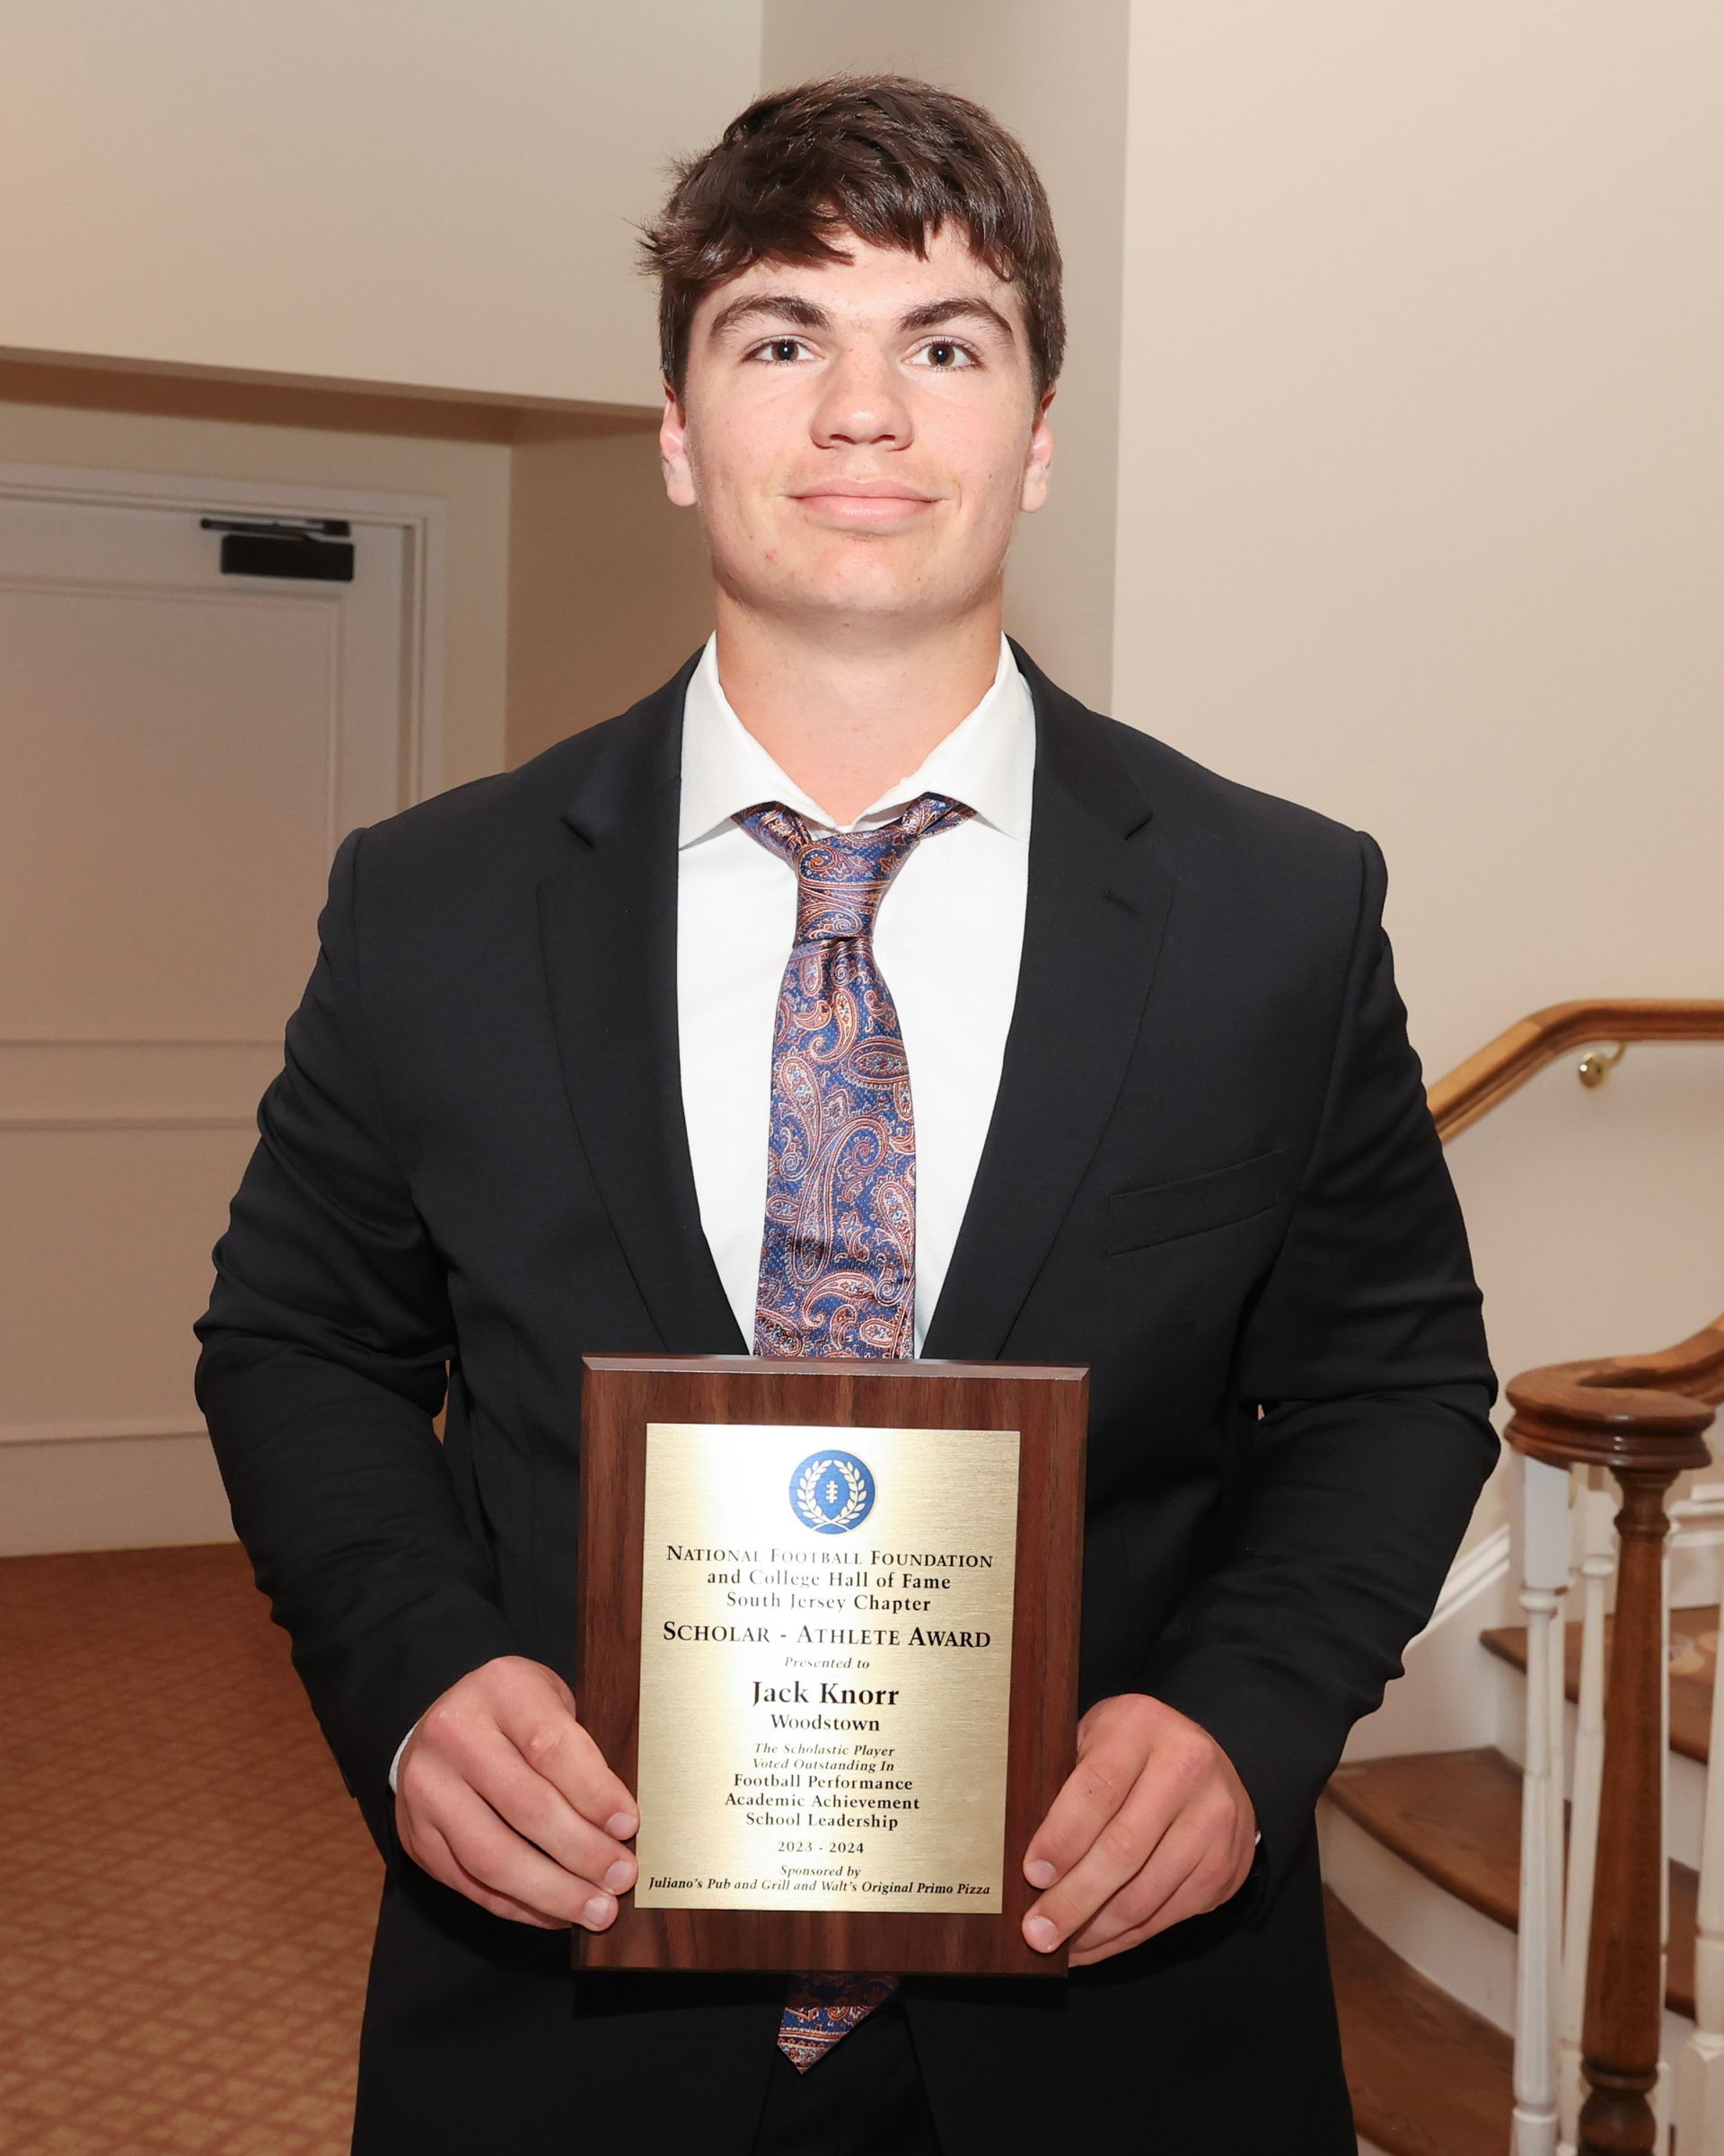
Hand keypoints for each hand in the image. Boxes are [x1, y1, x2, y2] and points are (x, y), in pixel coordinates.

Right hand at [394, 1655, 637, 1931]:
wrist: (442, 1722)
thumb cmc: (515, 1713)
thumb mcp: (551, 1701)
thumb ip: (581, 1750)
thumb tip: (623, 1825)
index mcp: (500, 1690)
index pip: (550, 1747)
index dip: (594, 1793)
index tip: (628, 1826)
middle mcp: (454, 1736)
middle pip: (525, 1807)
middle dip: (581, 1852)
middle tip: (621, 1877)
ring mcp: (428, 1789)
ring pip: (493, 1856)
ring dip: (553, 1892)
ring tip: (596, 1910)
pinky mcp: (417, 1837)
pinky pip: (473, 1884)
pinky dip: (520, 1906)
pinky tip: (556, 1913)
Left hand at [1019, 1693, 1256, 1965]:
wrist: (1204, 1760)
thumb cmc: (1131, 1751)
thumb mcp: (1095, 1739)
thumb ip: (1064, 1780)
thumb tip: (1022, 1858)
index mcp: (1141, 1727)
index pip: (1097, 1788)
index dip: (1062, 1837)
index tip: (1032, 1874)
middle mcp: (1186, 1768)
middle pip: (1123, 1849)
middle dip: (1074, 1899)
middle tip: (1038, 1930)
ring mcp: (1213, 1818)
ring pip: (1146, 1892)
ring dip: (1097, 1928)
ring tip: (1061, 1945)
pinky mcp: (1224, 1864)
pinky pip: (1168, 1914)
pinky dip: (1126, 1937)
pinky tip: (1096, 1941)